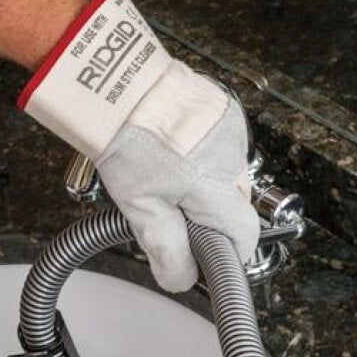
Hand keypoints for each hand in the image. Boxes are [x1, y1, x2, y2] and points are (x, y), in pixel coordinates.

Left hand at [18, 0, 259, 290]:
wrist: (111, 78)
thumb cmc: (123, 135)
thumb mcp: (140, 206)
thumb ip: (166, 248)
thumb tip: (181, 278)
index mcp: (216, 184)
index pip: (245, 234)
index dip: (227, 252)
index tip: (206, 256)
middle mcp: (232, 155)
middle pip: (235, 204)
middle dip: (210, 216)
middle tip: (170, 211)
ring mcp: (229, 127)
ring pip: (227, 174)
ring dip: (204, 184)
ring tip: (165, 174)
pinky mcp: (220, 106)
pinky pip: (220, 145)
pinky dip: (201, 155)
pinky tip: (172, 149)